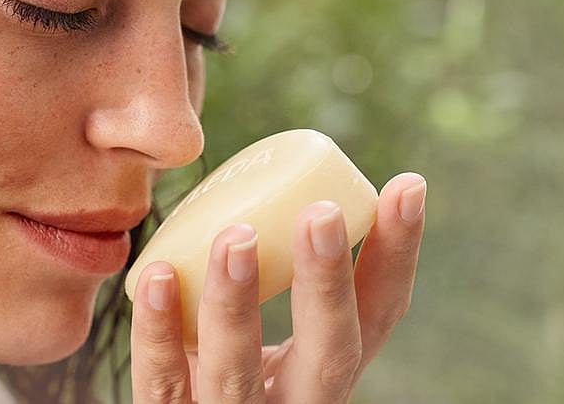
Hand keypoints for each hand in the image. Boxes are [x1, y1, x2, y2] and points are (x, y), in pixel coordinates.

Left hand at [130, 172, 426, 402]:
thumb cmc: (217, 376)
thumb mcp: (258, 343)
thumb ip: (264, 282)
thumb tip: (265, 180)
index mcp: (323, 370)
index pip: (378, 315)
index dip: (397, 254)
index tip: (407, 185)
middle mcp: (294, 401)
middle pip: (329, 352)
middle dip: (328, 283)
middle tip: (322, 213)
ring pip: (236, 371)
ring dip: (236, 302)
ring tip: (235, 237)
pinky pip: (161, 381)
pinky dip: (157, 329)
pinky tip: (156, 274)